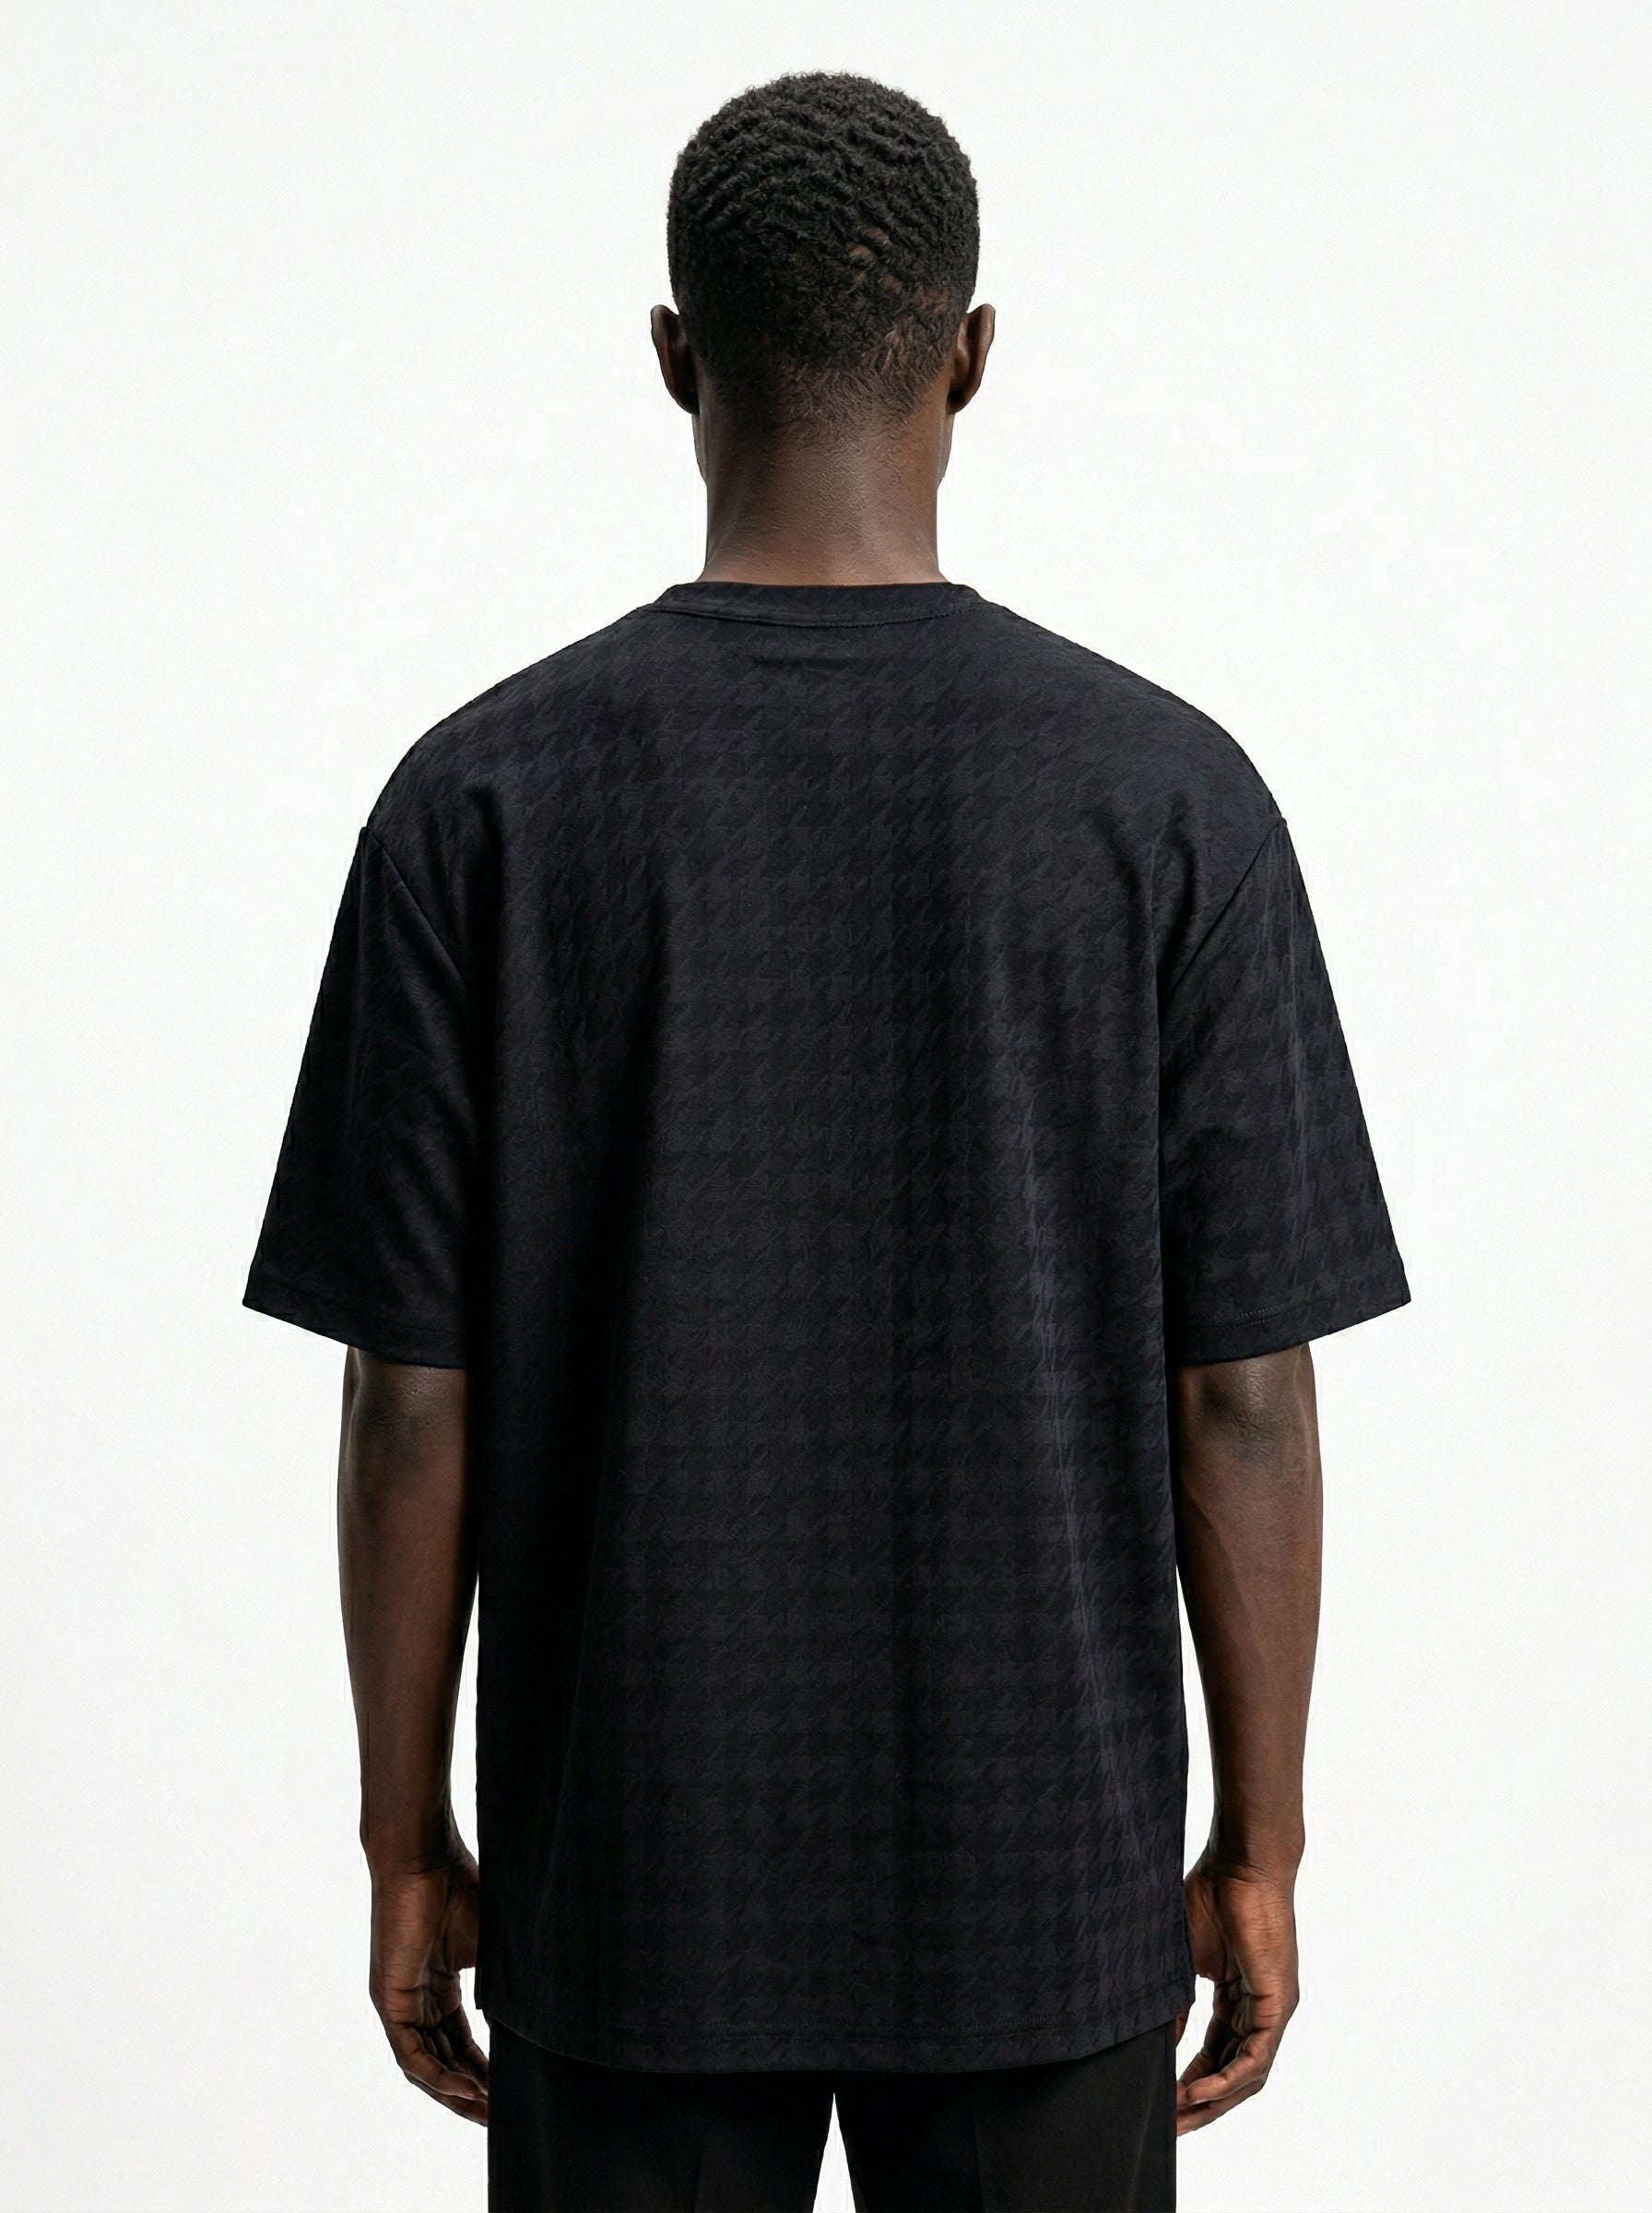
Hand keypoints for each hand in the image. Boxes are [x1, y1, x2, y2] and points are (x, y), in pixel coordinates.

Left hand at [369, 1841, 488, 2124]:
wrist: (425, 1857)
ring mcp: (401, 2002)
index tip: (508, 2092)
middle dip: (471, 2091)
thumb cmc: (458, 1886)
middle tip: (500, 2116)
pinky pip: (411, 2054)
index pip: (459, 2042)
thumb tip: (540, 2009)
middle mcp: (416, 2000)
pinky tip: (464, 2089)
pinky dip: (437, 2076)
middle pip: (443, 2061)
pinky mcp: (390, 2000)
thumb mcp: (490, 1945)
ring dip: (455, 2092)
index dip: (483, 2070)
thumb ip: (503, 1981)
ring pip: (426, 2066)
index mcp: (439, 1985)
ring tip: (486, 2112)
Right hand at [1176, 1850, 1298, 2134]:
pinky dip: (1228, 2079)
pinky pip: (1255, 2057)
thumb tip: (1163, 2040)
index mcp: (1237, 1996)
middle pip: (1234, 2074)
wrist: (1241, 1862)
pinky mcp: (1279, 2003)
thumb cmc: (1212, 1893)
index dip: (1191, 2080)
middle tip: (1170, 2127)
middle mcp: (1260, 2009)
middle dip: (1202, 2104)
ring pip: (1248, 2074)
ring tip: (1180, 2117)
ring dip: (1214, 2100)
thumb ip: (1175, 2000)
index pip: (1217, 2053)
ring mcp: (1273, 2009)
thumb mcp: (1183, 1957)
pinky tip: (1199, 2091)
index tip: (1163, 2101)